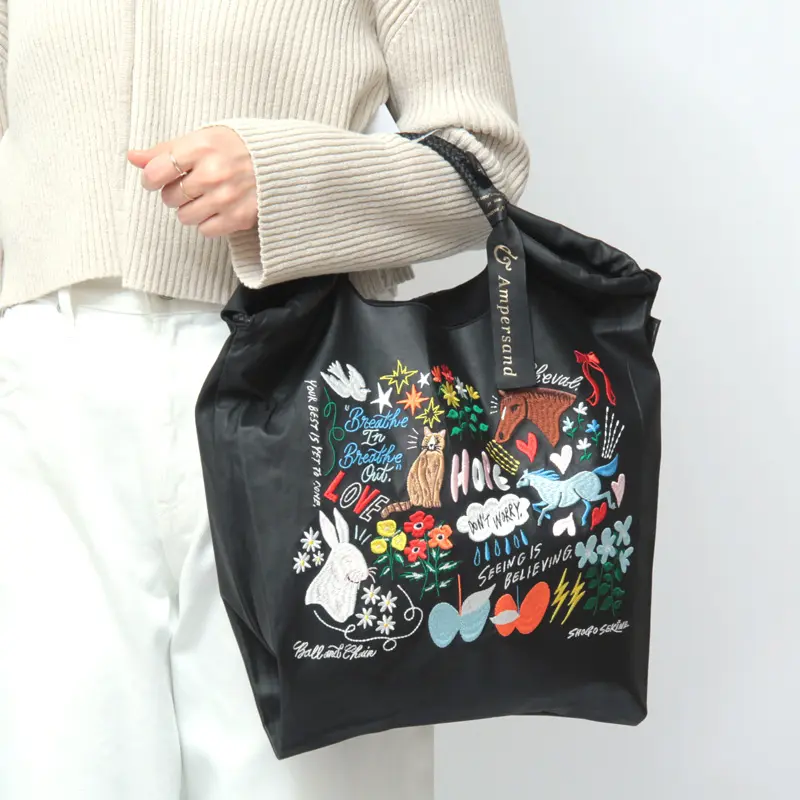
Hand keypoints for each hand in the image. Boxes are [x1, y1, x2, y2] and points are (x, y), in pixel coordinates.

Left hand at [127, 126, 256, 237]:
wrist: (282, 163)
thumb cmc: (238, 147)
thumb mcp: (202, 138)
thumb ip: (166, 150)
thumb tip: (132, 157)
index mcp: (201, 147)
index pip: (156, 172)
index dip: (151, 179)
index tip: (156, 179)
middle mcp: (213, 173)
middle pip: (169, 197)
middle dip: (175, 193)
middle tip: (191, 185)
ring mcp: (227, 198)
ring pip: (185, 217)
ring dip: (191, 209)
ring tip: (206, 197)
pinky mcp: (239, 218)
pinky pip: (206, 230)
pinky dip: (209, 222)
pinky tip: (219, 208)